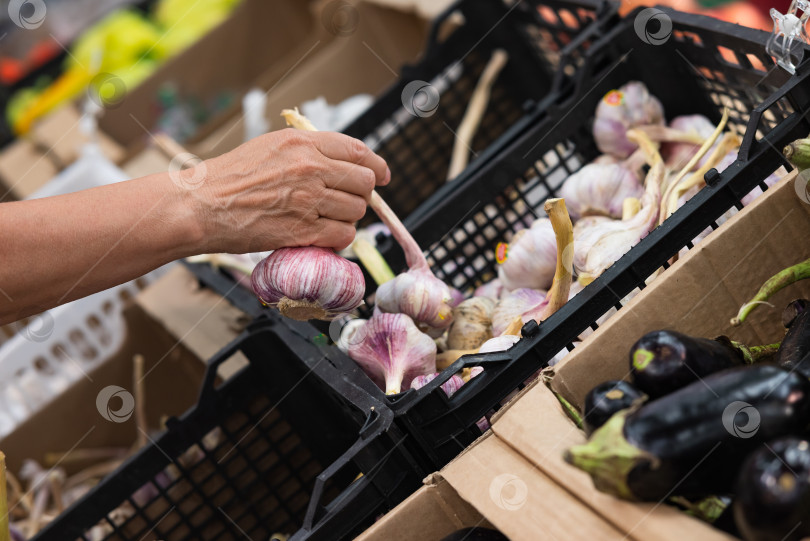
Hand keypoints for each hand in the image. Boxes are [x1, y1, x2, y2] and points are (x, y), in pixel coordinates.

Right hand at [179, 129, 389, 252]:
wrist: (201, 205)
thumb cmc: (230, 177)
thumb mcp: (270, 146)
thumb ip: (308, 151)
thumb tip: (341, 162)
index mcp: (304, 144)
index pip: (359, 151)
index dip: (376, 166)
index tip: (381, 175)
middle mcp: (311, 169)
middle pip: (364, 183)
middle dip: (361, 194)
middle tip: (346, 200)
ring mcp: (308, 201)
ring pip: (356, 211)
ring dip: (348, 217)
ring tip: (328, 218)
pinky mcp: (303, 231)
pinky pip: (343, 236)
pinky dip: (339, 238)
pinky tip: (324, 235)